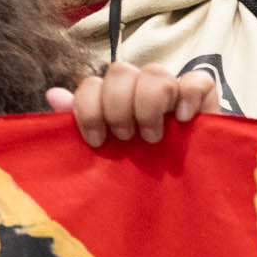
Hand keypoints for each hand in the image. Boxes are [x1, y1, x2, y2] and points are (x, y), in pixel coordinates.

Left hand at [46, 61, 219, 149]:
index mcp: (112, 97)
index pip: (91, 83)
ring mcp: (171, 87)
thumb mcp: (107, 149)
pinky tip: (182, 120)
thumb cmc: (139, 165)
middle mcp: (139, 86)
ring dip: (148, 106)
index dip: (88, 109)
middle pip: (120, 71)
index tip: (96, 140)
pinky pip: (197, 79)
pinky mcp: (203, 94)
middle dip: (117, 107)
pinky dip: (187, 97)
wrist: (183, 185)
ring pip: (155, 72)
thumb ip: (81, 121)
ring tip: (151, 137)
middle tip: (125, 138)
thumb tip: (53, 94)